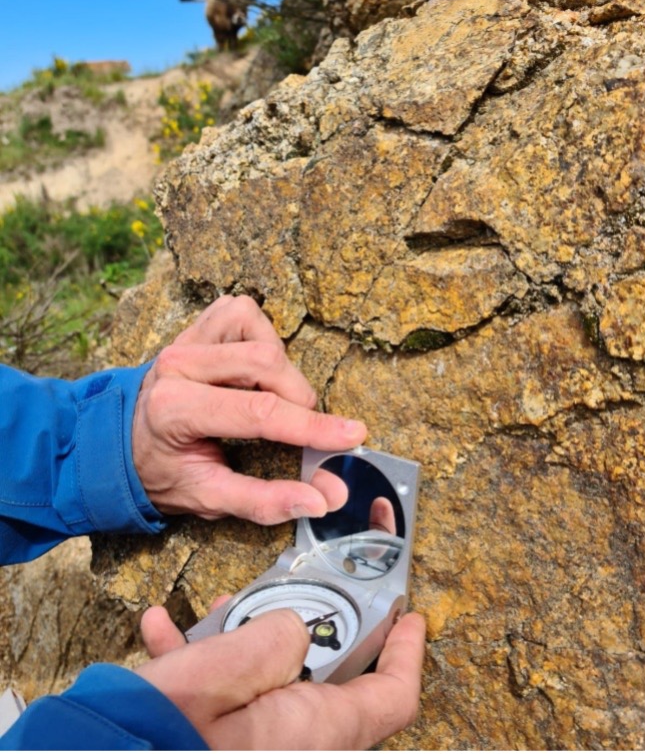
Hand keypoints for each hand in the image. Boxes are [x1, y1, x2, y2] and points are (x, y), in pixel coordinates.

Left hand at [132, 295, 365, 523]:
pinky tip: (255, 372)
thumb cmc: (164, 470)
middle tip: (302, 432)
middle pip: (267, 363)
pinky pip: (247, 317)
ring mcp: (187, 337)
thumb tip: (323, 498)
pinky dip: (264, 342)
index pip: (259, 413)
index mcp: (175, 408)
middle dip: (299, 401)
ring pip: (262, 337)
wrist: (120, 440)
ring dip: (281, 373)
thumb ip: (264, 500)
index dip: (312, 427)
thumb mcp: (207, 498)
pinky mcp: (199, 323)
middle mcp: (178, 362)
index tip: (352, 437)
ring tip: (270, 403)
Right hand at [139, 605, 424, 749]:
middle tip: (305, 592)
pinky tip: (160, 629)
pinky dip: (198, 661)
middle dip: (315, 628)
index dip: (408, 652)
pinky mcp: (214, 739)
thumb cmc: (169, 729)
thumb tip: (291, 629)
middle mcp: (296, 742)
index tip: (411, 615)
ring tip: (220, 610)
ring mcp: (255, 743)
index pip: (393, 696)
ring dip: (249, 640)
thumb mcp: (234, 667)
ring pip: (269, 680)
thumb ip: (280, 636)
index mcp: (316, 731)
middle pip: (330, 679)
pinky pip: (221, 697)